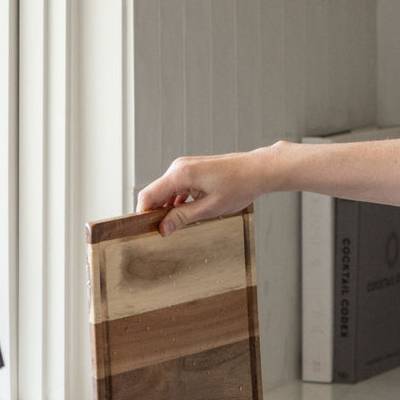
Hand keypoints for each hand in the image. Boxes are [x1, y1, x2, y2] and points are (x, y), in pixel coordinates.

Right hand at [136, 150, 269, 234]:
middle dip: (156, 213)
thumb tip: (163, 228)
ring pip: (166, 191)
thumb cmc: (239, 186)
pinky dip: (177, 200)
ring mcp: (185, 167)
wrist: (257, 170)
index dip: (143, 214)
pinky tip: (186, 213)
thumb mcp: (210, 208)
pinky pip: (177, 186)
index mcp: (180, 174)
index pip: (148, 195)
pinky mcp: (193, 169)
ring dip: (168, 207)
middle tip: (161, 233)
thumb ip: (183, 217)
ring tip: (176, 225)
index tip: (144, 230)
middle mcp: (178, 167)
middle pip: (155, 193)